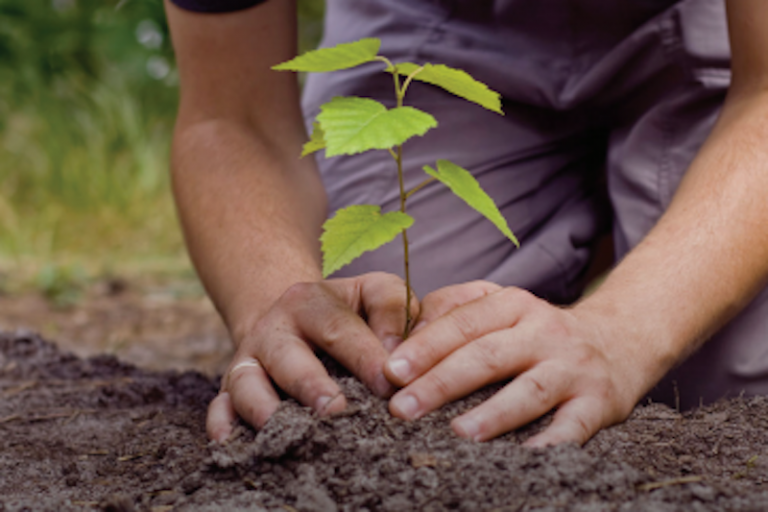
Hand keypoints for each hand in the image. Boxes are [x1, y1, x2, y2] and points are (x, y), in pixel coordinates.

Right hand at [207, 272, 417, 441]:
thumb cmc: (347, 311)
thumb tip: (398, 357)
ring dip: (267, 411)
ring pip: (247, 385)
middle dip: (312, 387)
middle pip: (288, 358)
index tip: (389, 386)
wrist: (291, 315)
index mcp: (310, 301)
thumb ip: (392, 310)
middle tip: (338, 412)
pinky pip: (218, 408)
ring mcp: (247, 360)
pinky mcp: (229, 389)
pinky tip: (237, 446)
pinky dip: (223, 426)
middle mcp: (273, 329)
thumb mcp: (371, 292)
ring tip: (294, 436)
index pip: (339, 328)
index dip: (364, 357)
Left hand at [384, 282, 643, 446]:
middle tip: (402, 408)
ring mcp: (573, 367)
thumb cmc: (538, 331)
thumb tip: (402, 334)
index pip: (463, 323)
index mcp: (513, 305)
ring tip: (457, 432)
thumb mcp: (502, 306)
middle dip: (441, 382)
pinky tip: (522, 459)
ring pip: (529, 391)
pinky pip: (573, 427)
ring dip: (492, 413)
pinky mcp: (599, 402)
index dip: (425, 346)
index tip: (391, 371)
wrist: (619, 339)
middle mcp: (544, 331)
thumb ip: (454, 311)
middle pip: (487, 355)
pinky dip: (550, 443)